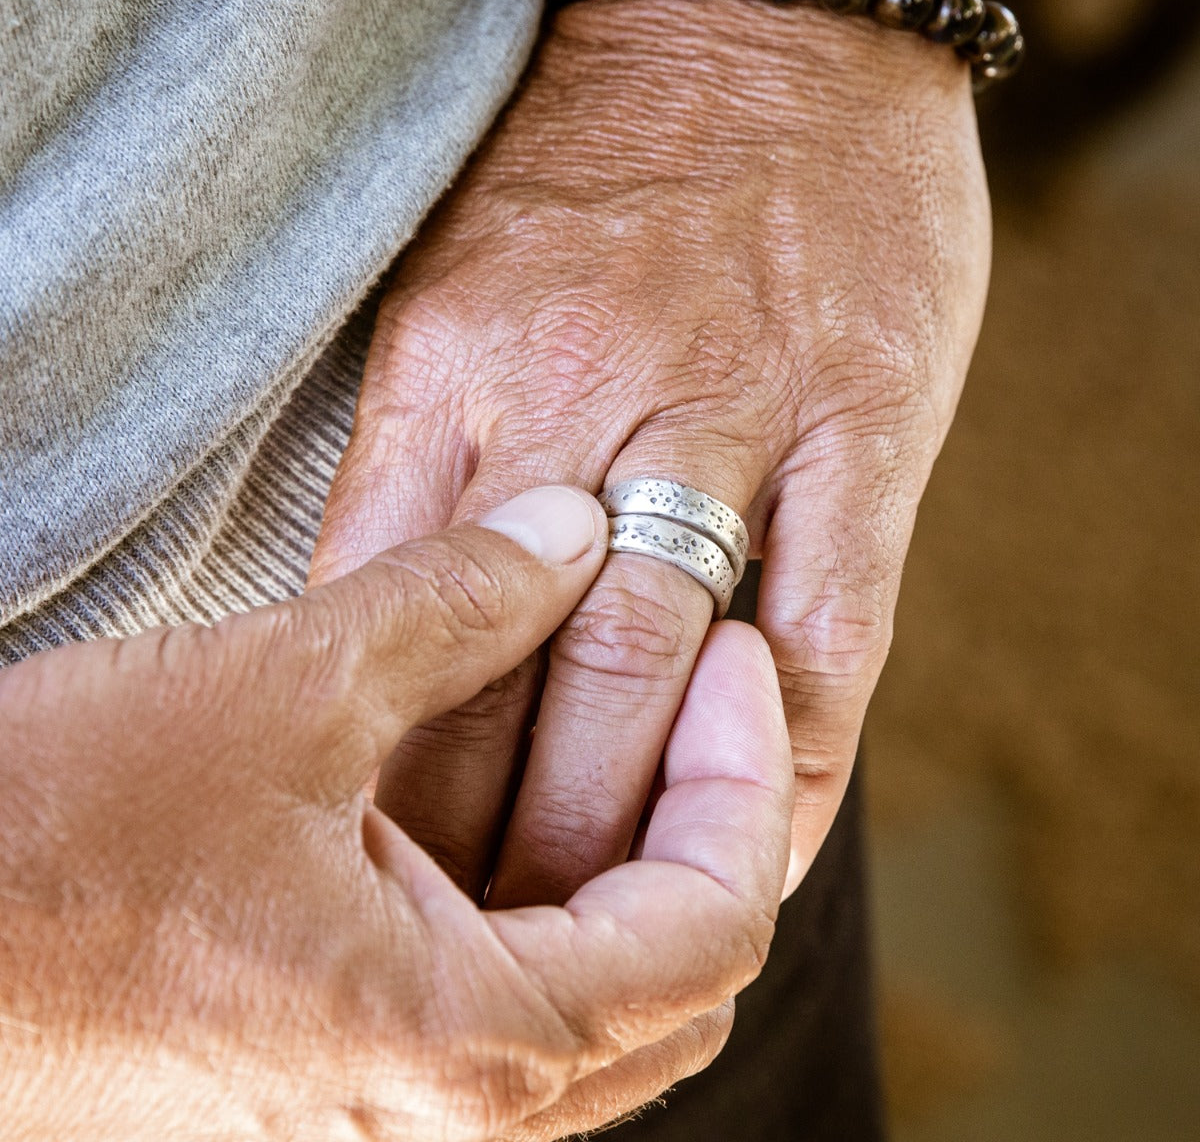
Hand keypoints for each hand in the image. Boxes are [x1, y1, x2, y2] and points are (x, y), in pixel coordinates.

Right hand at [0, 487, 792, 1140]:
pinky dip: (546, 889)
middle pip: (674, 976)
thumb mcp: (283, 687)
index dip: (742, 774)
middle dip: (706, 818)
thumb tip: (578, 530)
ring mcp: (386, 1109)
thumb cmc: (45, 840)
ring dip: (631, 854)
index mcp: (464, 1045)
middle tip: (697, 684)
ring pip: (596, 993)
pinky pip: (504, 994)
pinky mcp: (334, 1075)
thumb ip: (460, 600)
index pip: (710, 925)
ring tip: (625, 717)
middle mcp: (443, 1116)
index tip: (728, 656)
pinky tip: (512, 782)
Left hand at [311, 0, 989, 904]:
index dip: (377, 760)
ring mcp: (734, 420)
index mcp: (458, 372)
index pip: (391, 614)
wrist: (766, 31)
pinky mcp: (861, 433)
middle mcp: (583, 403)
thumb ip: (432, 461)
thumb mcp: (462, 291)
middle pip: (513, 673)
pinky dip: (792, 766)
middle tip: (468, 934)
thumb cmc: (602, 175)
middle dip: (486, 831)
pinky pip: (829, 639)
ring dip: (622, 823)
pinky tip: (760, 842)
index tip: (370, 858)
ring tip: (596, 923)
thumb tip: (394, 624)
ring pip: (657, 674)